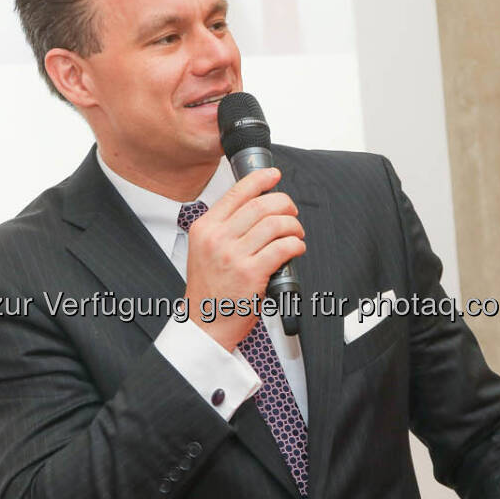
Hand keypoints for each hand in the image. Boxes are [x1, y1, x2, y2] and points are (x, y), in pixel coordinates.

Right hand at [184, 167, 305, 351]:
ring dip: (293, 226)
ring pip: (274, 224)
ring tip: (295, 233)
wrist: (205, 324)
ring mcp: (234, 256)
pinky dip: (296, 244)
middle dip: (284, 204)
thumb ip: (223, 228)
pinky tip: (296, 248)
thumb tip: (253, 206)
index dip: (259, 179)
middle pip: (260, 205)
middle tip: (291, 212)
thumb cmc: (209, 290)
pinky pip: (283, 248)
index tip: (273, 174)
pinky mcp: (251, 273)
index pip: (236, 193)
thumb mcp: (203, 250)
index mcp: (205, 228)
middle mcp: (217, 238)